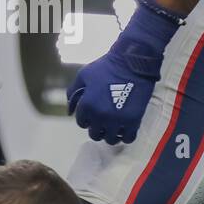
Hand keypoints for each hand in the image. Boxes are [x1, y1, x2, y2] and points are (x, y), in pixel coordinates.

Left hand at [66, 0, 182, 144]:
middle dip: (96, 128)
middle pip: (95, 134)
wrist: (131, 63)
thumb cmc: (105, 68)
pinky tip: (124, 129)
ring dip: (110, 134)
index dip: (85, 118)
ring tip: (112, 126)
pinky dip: (125, 136)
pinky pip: (128, 138)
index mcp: (87, 106)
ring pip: (111, 139)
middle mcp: (101, 116)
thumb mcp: (83, 76)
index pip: (82, 123)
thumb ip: (73, 93)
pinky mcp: (133, 121)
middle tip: (101, 121)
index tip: (91, 114)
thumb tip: (69, 111)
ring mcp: (118, 120)